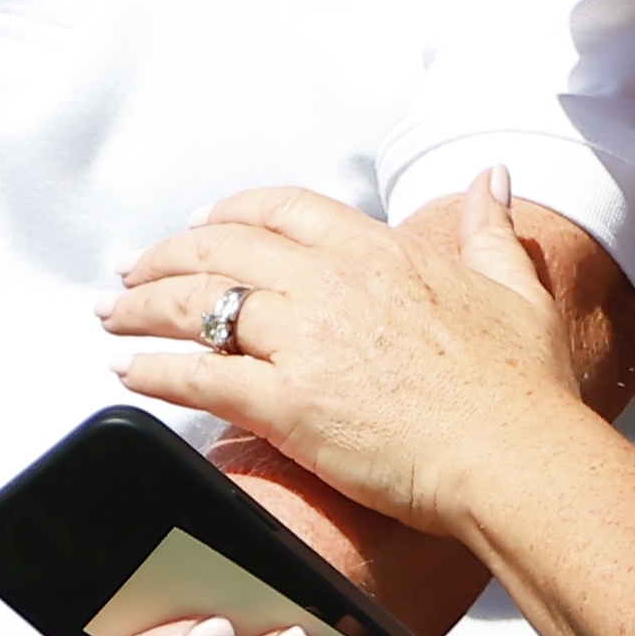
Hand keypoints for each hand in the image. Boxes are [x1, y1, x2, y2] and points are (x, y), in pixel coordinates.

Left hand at [104, 171, 571, 531]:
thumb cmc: (522, 387)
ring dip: (143, 307)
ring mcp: (304, 342)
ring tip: (111, 315)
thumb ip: (490, 229)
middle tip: (132, 270)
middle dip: (166, 256)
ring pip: (199, 304)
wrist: (516, 457)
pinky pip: (200, 377)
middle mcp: (331, 284)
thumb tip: (490, 179)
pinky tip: (129, 372)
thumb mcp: (514, 288)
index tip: (200, 224)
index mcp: (378, 252)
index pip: (283, 209)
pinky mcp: (286, 404)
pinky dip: (155, 371)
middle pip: (222, 248)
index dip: (231, 213)